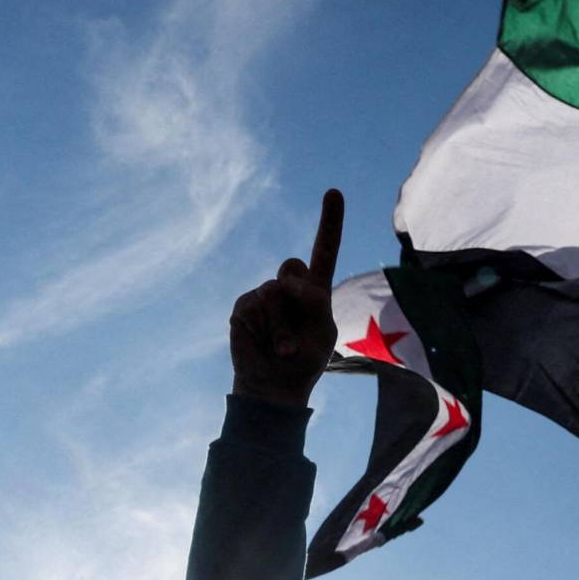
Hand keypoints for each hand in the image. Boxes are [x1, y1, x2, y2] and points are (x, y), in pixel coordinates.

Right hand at [229, 188, 342, 406]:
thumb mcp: (322, 332)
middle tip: (297, 326)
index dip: (330, 222)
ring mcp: (265, 295)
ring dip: (280, 326)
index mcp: (316, 291)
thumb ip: (312, 301)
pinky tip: (262, 343)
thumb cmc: (303, 361)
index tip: (333, 192)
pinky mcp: (245, 307)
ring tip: (281, 347)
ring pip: (273, 292)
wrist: (274, 387)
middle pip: (293, 266)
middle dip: (296, 294)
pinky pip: (254, 306)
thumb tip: (281, 282)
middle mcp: (290, 288)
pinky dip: (263, 329)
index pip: (325, 250)